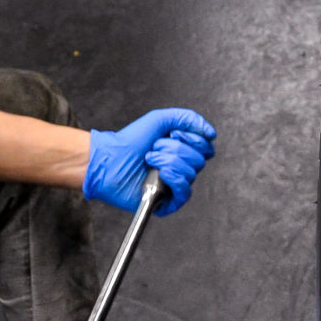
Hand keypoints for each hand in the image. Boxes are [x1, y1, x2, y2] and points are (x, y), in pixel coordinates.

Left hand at [85, 108, 215, 214]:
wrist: (109, 159)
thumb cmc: (130, 141)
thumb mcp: (160, 119)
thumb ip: (188, 118)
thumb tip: (211, 133)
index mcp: (183, 150)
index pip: (206, 147)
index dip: (192, 139)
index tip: (172, 133)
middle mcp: (182, 168)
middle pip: (199, 159)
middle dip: (175, 149)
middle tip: (154, 148)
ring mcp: (175, 185)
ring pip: (191, 173)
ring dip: (167, 162)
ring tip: (149, 160)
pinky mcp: (168, 201)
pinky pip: (185, 191)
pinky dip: (174, 179)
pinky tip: (160, 174)